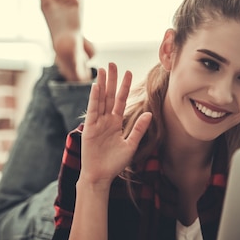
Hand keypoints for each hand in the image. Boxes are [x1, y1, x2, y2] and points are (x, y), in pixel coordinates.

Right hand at [79, 63, 151, 186]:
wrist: (100, 176)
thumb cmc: (114, 164)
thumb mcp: (130, 145)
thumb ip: (139, 129)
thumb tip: (149, 113)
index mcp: (116, 123)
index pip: (121, 101)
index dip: (125, 87)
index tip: (128, 72)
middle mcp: (106, 120)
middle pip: (109, 96)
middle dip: (111, 80)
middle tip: (112, 64)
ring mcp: (97, 123)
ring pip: (100, 100)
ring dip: (101, 85)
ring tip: (103, 69)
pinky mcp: (90, 128)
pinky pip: (93, 111)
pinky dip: (94, 99)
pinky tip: (96, 86)